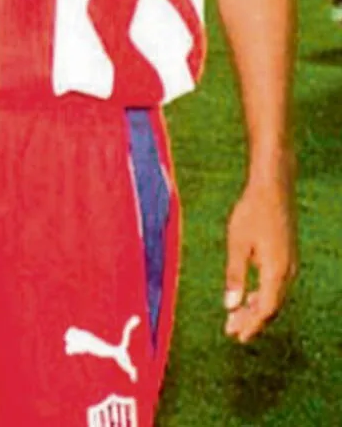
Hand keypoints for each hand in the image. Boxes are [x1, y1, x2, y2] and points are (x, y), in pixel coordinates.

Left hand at [223, 175, 296, 343]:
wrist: (273, 186)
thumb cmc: (252, 211)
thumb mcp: (237, 243)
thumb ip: (235, 276)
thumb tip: (230, 306)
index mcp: (276, 271)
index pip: (265, 309)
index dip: (251, 325)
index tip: (236, 336)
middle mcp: (288, 271)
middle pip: (272, 307)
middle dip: (252, 321)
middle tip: (231, 330)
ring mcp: (291, 263)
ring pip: (276, 297)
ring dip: (257, 309)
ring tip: (237, 317)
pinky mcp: (288, 255)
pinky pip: (278, 285)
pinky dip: (263, 295)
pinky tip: (249, 295)